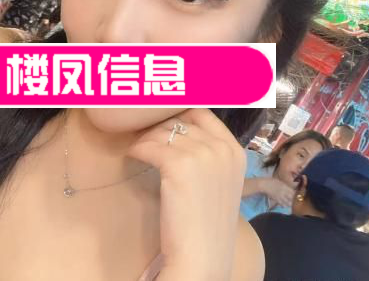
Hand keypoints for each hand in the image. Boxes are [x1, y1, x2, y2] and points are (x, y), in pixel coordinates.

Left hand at [128, 109, 246, 279]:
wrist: (203, 255)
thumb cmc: (207, 224)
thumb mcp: (220, 182)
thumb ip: (210, 157)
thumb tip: (182, 133)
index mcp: (235, 151)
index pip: (203, 113)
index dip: (180, 113)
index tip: (162, 121)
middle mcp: (221, 147)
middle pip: (180, 120)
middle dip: (159, 127)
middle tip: (146, 139)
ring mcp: (201, 154)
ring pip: (162, 132)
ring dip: (146, 139)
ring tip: (139, 150)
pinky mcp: (177, 165)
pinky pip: (148, 146)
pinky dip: (137, 150)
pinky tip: (133, 157)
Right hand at [262, 177, 293, 207]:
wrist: (264, 185)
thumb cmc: (271, 181)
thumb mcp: (280, 181)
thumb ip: (285, 185)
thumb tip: (289, 188)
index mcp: (285, 187)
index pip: (293, 192)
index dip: (295, 194)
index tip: (295, 194)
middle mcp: (284, 192)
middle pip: (292, 198)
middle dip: (293, 199)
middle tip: (293, 199)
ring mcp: (280, 197)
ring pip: (288, 203)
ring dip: (289, 203)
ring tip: (289, 202)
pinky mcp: (276, 200)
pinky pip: (282, 204)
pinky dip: (284, 205)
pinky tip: (284, 204)